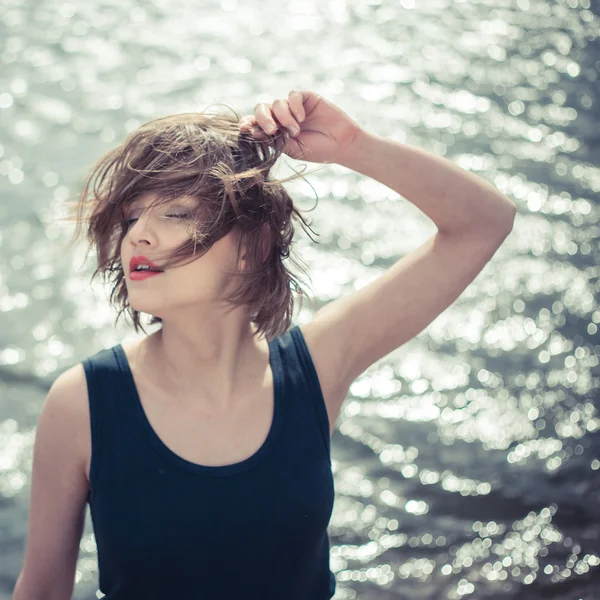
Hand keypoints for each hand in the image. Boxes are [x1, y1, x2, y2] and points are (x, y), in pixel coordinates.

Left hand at [238, 90, 361, 164]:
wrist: (340, 145)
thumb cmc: (316, 150)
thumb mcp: (292, 150)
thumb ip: (274, 141)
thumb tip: (253, 132)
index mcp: (275, 130)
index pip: (255, 123)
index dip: (247, 123)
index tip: (244, 128)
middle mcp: (280, 117)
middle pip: (261, 109)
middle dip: (263, 119)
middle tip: (272, 131)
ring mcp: (292, 107)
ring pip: (277, 103)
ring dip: (284, 118)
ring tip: (296, 131)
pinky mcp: (305, 98)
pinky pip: (292, 96)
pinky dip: (294, 106)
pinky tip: (301, 117)